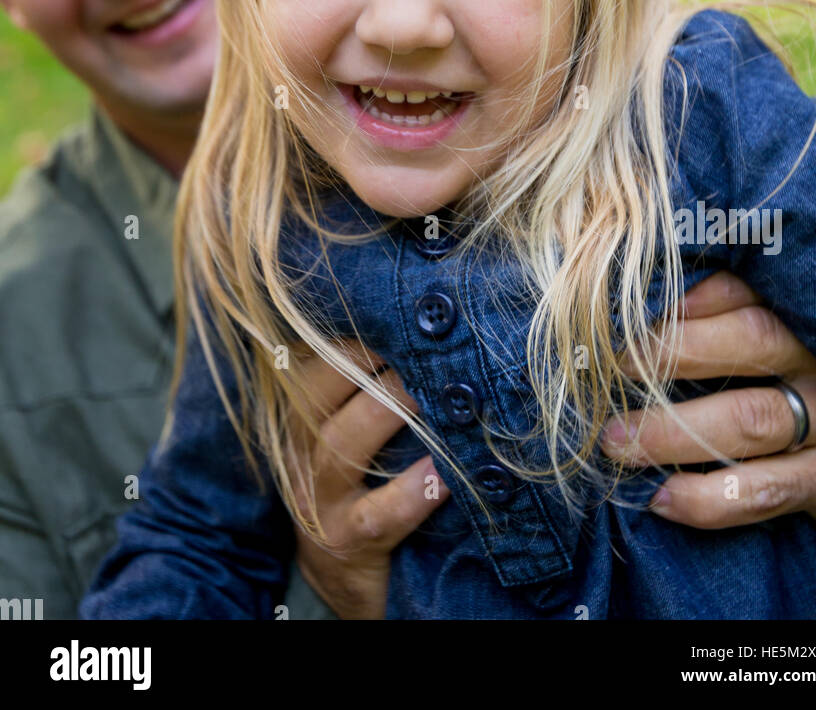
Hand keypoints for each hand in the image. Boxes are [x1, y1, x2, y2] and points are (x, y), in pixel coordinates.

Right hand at [288, 341, 449, 618]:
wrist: (337, 575)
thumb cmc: (357, 483)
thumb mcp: (345, 434)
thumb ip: (364, 387)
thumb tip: (418, 326)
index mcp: (300, 417)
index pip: (308, 363)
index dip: (347, 335)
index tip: (389, 310)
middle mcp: (301, 453)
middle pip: (318, 395)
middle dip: (366, 363)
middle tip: (417, 344)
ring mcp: (320, 501)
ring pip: (342, 447)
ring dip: (389, 412)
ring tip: (431, 393)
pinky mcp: (348, 543)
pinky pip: (380, 514)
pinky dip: (414, 490)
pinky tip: (445, 472)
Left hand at [600, 271, 815, 539]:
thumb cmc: (806, 399)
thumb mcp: (783, 359)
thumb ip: (728, 338)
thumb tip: (634, 329)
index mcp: (802, 324)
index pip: (746, 293)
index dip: (690, 300)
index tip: (634, 318)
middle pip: (753, 339)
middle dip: (675, 352)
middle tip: (614, 371)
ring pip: (750, 418)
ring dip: (673, 431)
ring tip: (617, 441)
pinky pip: (766, 490)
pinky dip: (709, 498)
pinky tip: (663, 499)